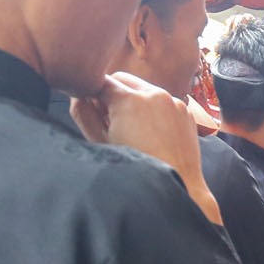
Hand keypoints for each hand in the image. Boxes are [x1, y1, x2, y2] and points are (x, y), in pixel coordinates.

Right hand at [73, 72, 221, 225]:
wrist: (178, 184)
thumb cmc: (137, 167)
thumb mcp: (100, 142)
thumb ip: (83, 113)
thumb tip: (78, 94)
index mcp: (130, 100)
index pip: (101, 81)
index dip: (92, 95)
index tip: (93, 111)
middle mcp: (153, 93)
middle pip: (122, 79)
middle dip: (112, 93)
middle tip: (109, 119)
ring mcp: (172, 100)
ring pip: (143, 88)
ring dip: (132, 100)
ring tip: (131, 129)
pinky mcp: (184, 110)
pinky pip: (162, 100)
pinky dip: (151, 109)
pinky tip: (151, 134)